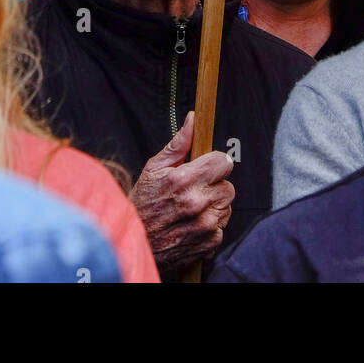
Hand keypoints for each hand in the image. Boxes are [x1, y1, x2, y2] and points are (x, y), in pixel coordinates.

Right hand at [130, 112, 235, 273]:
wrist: (135, 242)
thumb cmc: (143, 203)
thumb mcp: (155, 168)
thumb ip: (179, 143)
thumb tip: (194, 119)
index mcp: (184, 180)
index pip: (223, 162)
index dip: (215, 163)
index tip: (207, 167)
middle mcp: (198, 203)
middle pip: (228, 185)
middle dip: (214, 185)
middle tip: (195, 190)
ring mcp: (205, 225)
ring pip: (226, 206)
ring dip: (214, 206)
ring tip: (192, 208)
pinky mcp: (210, 243)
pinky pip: (222, 227)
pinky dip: (211, 225)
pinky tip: (192, 224)